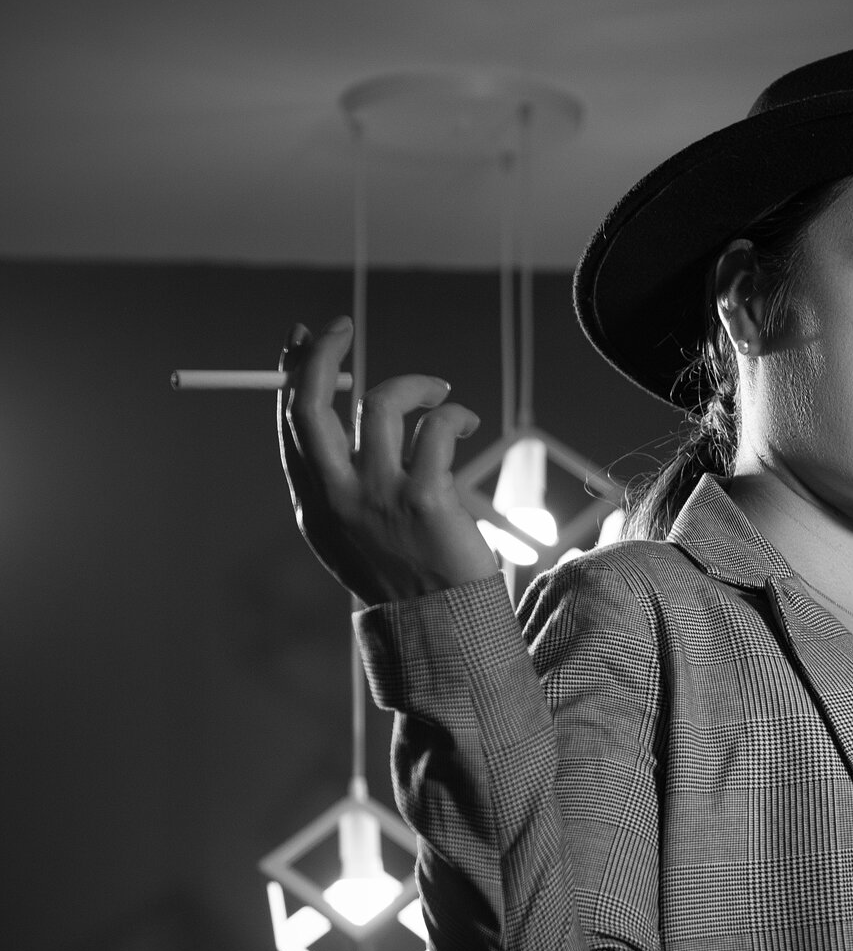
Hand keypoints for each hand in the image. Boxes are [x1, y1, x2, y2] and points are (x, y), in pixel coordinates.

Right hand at [277, 317, 497, 601]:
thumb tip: (331, 411)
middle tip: (341, 325)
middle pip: (310, 403)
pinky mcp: (425, 499)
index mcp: (314, 503)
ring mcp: (379, 496)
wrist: (440, 625)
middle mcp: (337, 497)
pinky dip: (455, 414)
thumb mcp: (349, 530)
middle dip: (320, 353)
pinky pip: (435, 428)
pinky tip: (465, 423)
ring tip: (439, 393)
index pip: (291, 423)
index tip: (307, 339)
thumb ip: (334, 478)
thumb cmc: (400, 573)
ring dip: (416, 384)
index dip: (293, 372)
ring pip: (381, 402)